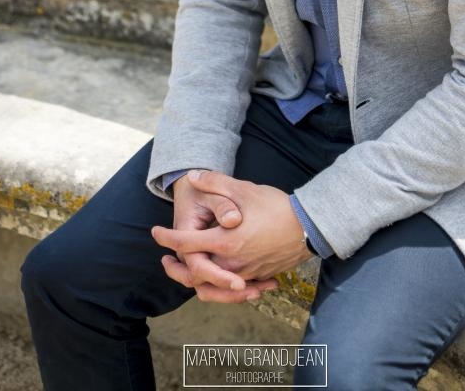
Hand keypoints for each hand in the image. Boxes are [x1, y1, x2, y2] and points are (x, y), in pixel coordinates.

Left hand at [152, 171, 312, 301]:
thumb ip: (216, 182)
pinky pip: (233, 289)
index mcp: (225, 241)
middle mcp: (232, 263)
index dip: (167, 238)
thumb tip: (193, 175)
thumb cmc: (275, 207)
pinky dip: (220, 286)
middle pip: (195, 275)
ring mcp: (246, 273)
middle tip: (166, 261)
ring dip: (197, 280)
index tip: (155, 233)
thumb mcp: (244, 189)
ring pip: (213, 287)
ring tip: (188, 270)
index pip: (186, 243)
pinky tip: (218, 275)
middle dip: (177, 269)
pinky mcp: (257, 277)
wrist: (308, 227)